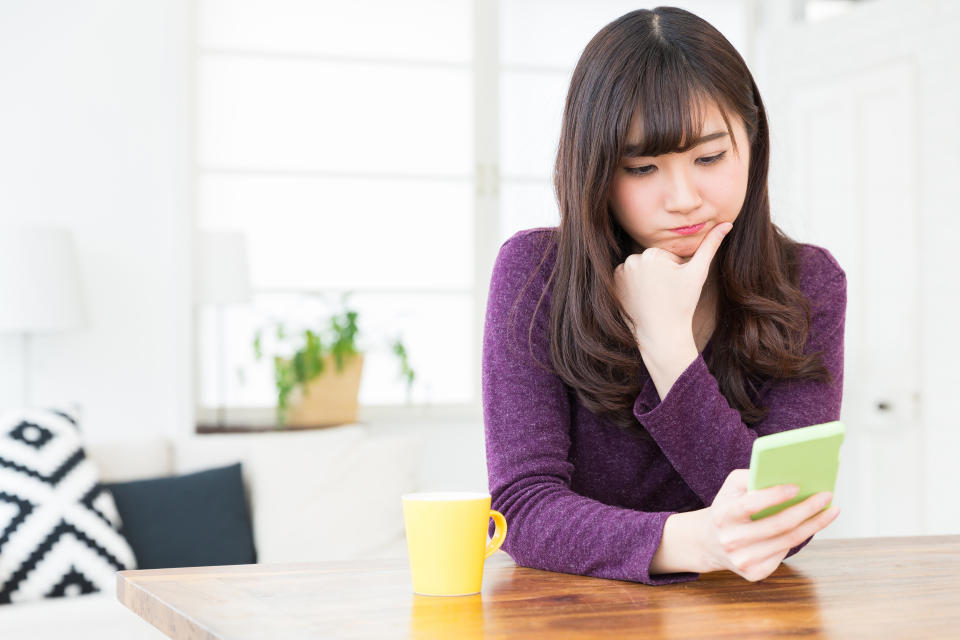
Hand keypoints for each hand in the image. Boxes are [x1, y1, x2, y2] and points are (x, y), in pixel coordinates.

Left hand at [613, 222, 732, 353]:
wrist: (661, 333)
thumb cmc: (682, 304)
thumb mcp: (698, 273)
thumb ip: (710, 245)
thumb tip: (726, 222)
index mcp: (652, 254)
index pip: (668, 256)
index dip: (676, 270)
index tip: (675, 286)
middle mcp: (632, 260)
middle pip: (652, 261)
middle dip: (661, 273)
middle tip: (665, 293)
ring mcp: (620, 273)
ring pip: (641, 269)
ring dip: (648, 279)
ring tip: (654, 296)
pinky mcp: (613, 284)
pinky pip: (628, 278)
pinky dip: (634, 286)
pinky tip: (642, 298)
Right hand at [696, 469, 840, 581]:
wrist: (709, 543)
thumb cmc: (728, 508)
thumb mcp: (730, 487)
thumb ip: (752, 477)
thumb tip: (786, 475)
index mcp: (723, 515)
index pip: (750, 504)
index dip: (774, 495)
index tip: (797, 486)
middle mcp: (731, 540)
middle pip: (778, 525)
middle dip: (807, 509)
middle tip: (827, 496)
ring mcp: (742, 560)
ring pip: (788, 541)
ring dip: (814, 524)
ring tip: (830, 510)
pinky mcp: (754, 573)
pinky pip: (784, 553)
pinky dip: (801, 537)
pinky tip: (813, 526)